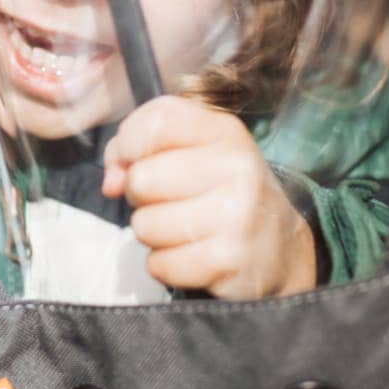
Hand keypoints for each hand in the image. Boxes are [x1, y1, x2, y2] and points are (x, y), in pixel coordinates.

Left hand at [101, 96, 316, 299]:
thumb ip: (136, 149)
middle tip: (172, 201)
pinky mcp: (227, 260)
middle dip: (141, 197)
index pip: (155, 122)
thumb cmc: (219, 192)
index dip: (128, 144)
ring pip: (144, 225)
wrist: (278, 249)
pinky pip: (159, 264)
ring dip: (153, 234)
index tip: (133, 160)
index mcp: (224, 131)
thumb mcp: (189, 153)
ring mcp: (235, 215)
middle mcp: (236, 167)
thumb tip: (110, 182)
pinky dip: (166, 265)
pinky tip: (193, 255)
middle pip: (141, 179)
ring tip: (185, 229)